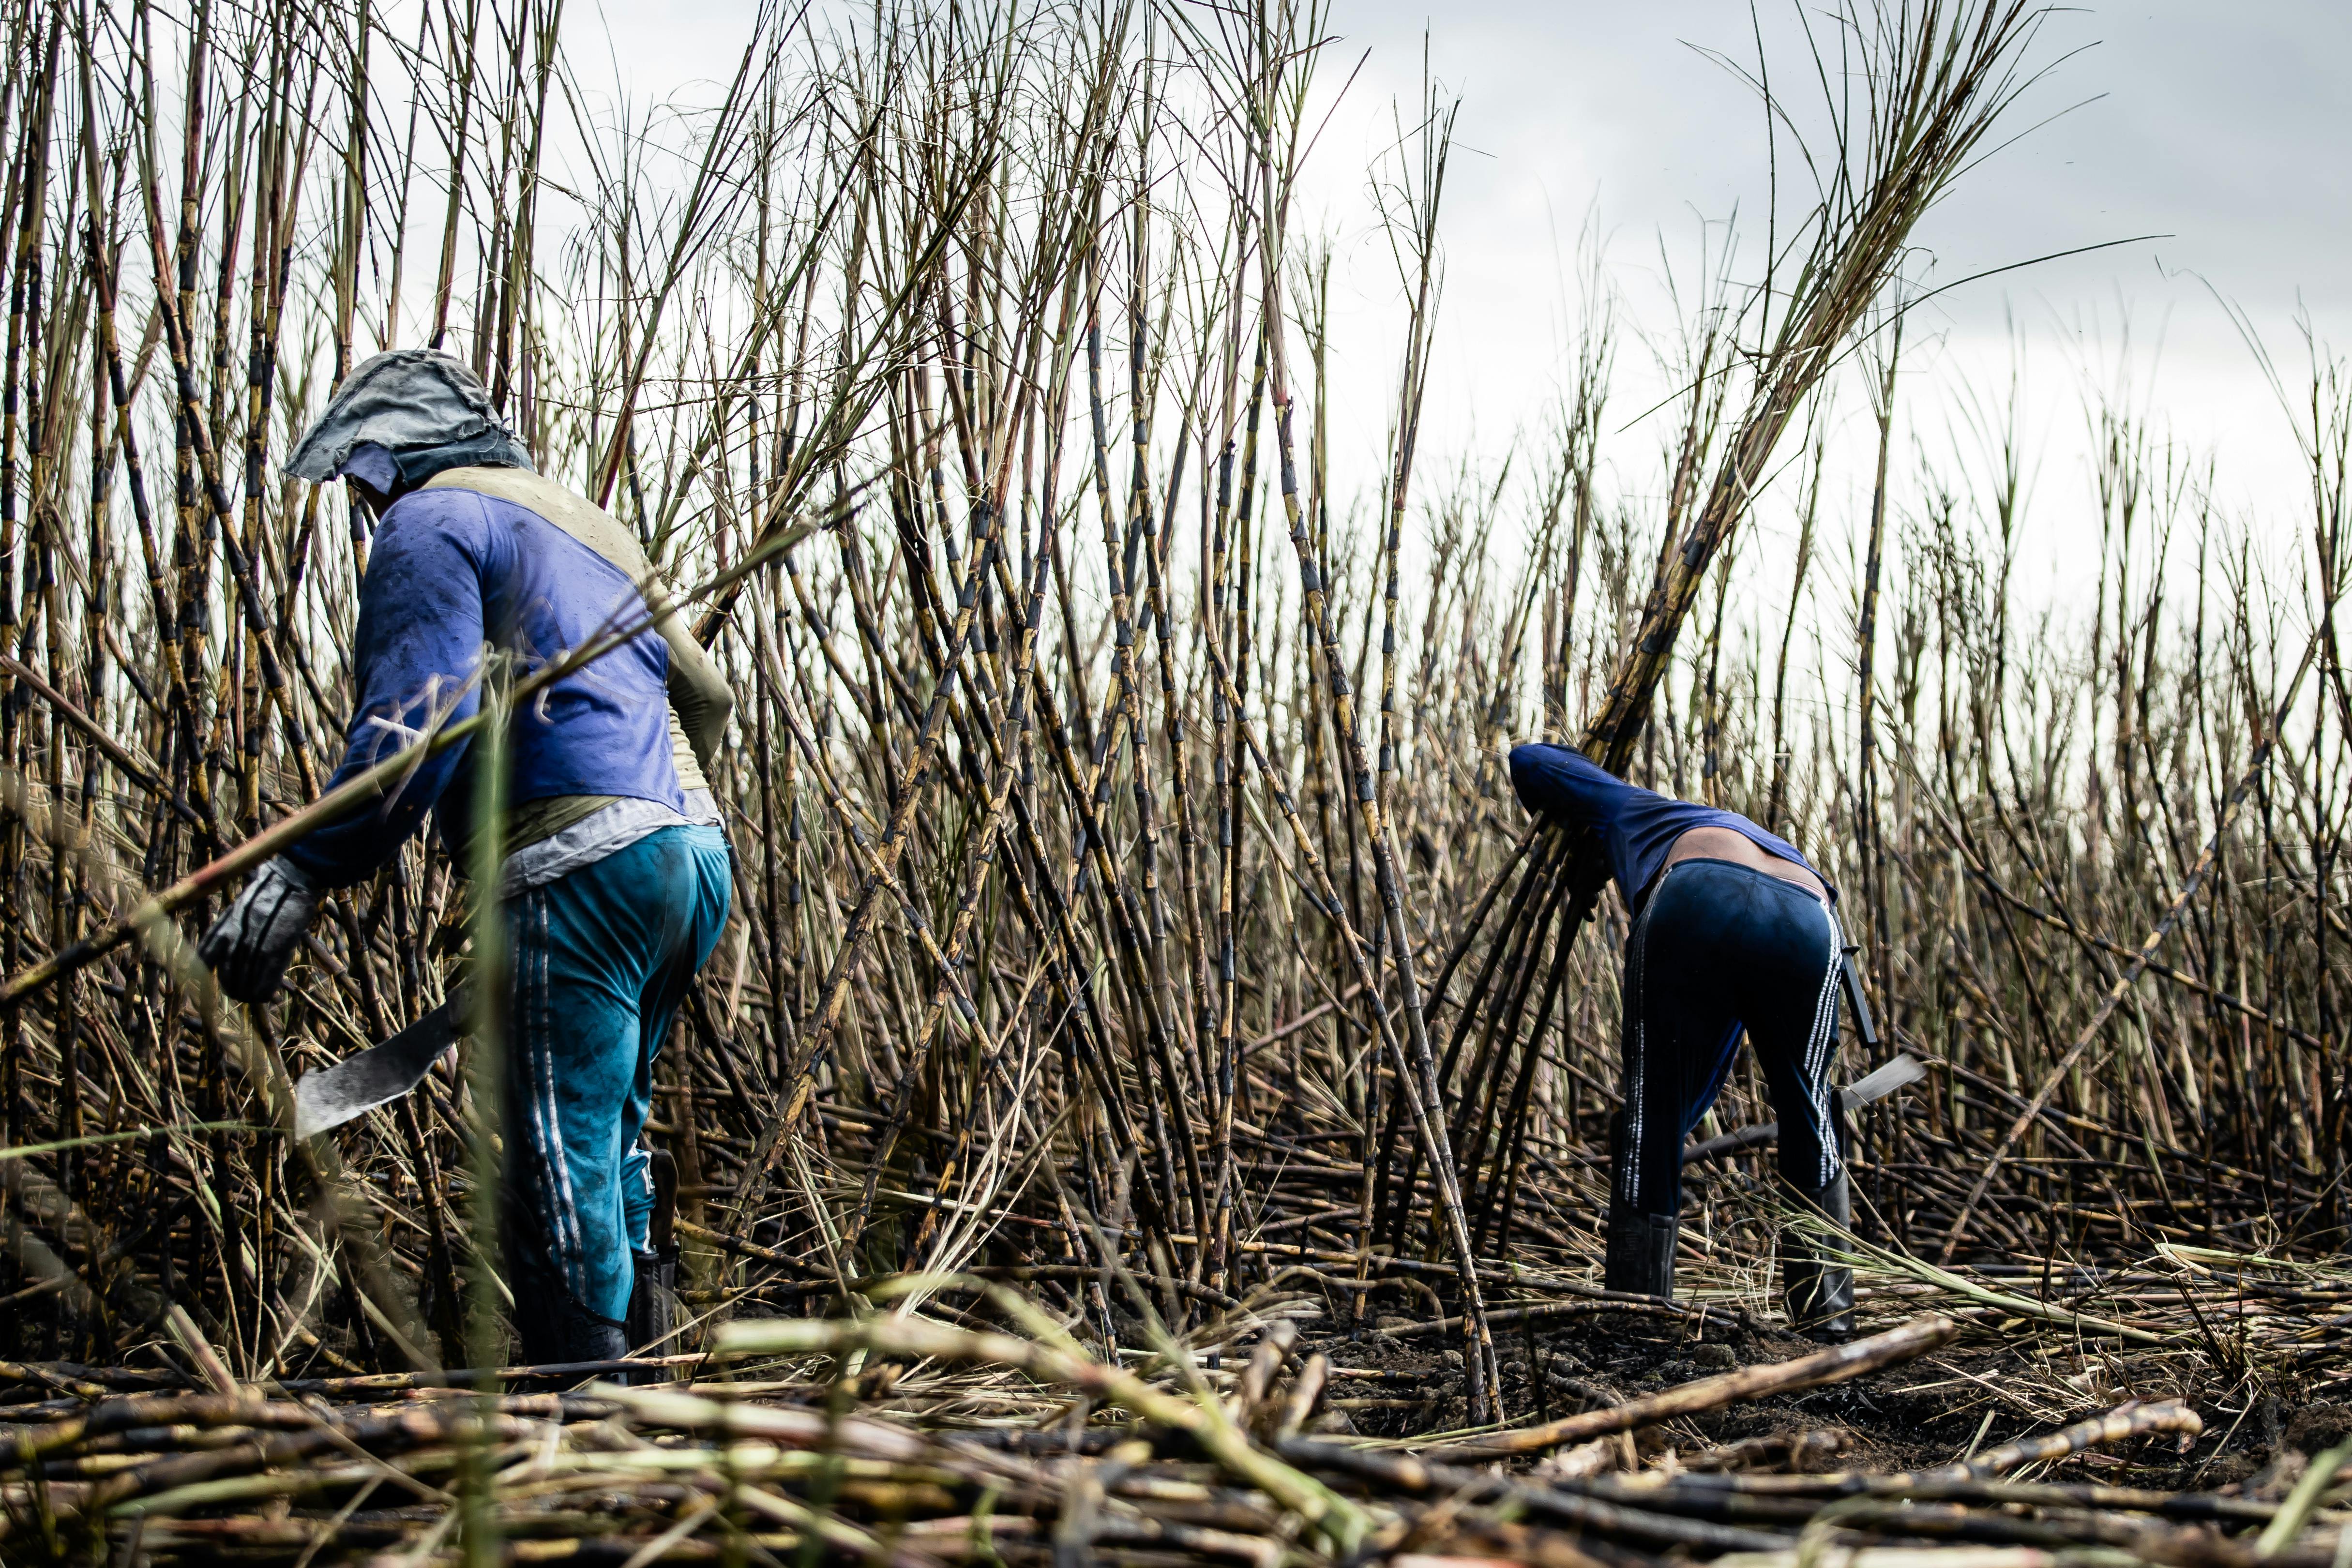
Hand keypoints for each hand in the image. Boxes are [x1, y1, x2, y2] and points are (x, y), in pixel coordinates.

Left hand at [197, 858, 321, 1002]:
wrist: (293, 875)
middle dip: (232, 987)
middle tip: (239, 993)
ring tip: (255, 997)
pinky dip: (266, 989)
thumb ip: (235, 924)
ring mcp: (254, 942)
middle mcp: (235, 935)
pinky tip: (269, 995)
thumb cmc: (273, 886)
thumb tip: (231, 941)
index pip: (204, 956)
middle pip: (226, 973)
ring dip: (249, 993)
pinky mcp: (275, 947)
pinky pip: (266, 978)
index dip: (202, 973)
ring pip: (245, 979)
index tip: (206, 982)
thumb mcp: (244, 903)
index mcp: (225, 923)